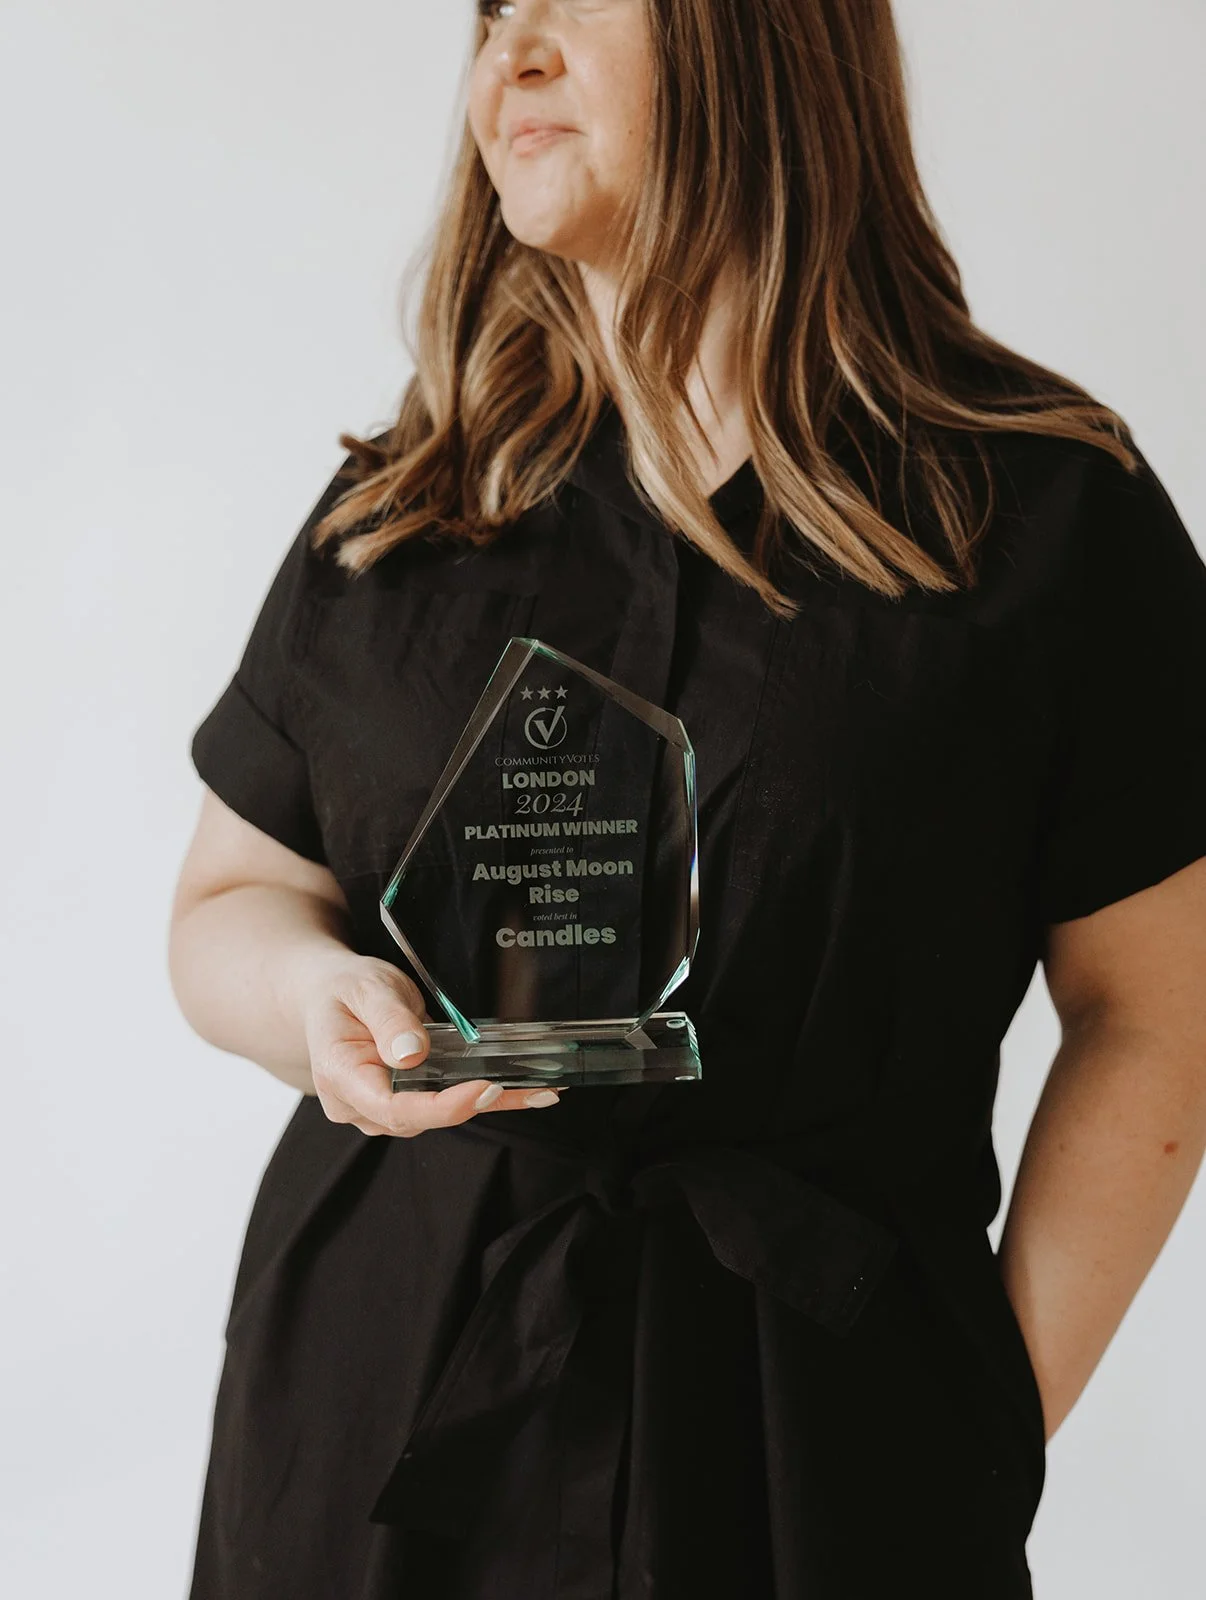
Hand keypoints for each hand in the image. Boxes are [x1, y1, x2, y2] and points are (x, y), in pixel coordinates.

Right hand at [300, 954, 562, 1135]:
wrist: (328, 995)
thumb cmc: (344, 989)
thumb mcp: (366, 989)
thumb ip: (388, 1020)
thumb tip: (411, 1054)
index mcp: (341, 1076)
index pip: (393, 1108)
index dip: (442, 1106)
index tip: (484, 1088)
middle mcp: (358, 1104)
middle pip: (420, 1118)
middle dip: (475, 1105)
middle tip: (532, 1089)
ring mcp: (379, 1109)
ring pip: (437, 1116)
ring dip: (488, 1104)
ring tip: (540, 1091)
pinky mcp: (402, 1102)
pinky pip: (443, 1105)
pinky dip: (483, 1099)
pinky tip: (525, 1094)